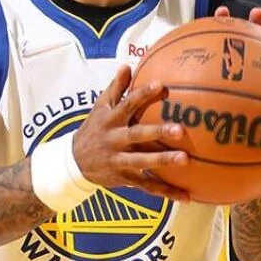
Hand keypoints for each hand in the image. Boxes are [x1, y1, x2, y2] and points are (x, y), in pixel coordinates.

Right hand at [72, 65, 190, 201]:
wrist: (74, 162)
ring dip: (163, 161)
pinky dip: (166, 192)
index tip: (161, 85)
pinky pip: (147, 187)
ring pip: (142, 162)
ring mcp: (119, 160)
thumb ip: (115, 88)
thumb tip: (127, 65)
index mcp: (111, 119)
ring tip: (185, 159)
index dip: (143, 94)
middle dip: (157, 132)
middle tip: (180, 129)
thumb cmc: (95, 128)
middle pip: (137, 135)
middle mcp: (114, 140)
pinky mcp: (124, 179)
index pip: (128, 104)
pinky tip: (186, 196)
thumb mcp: (100, 107)